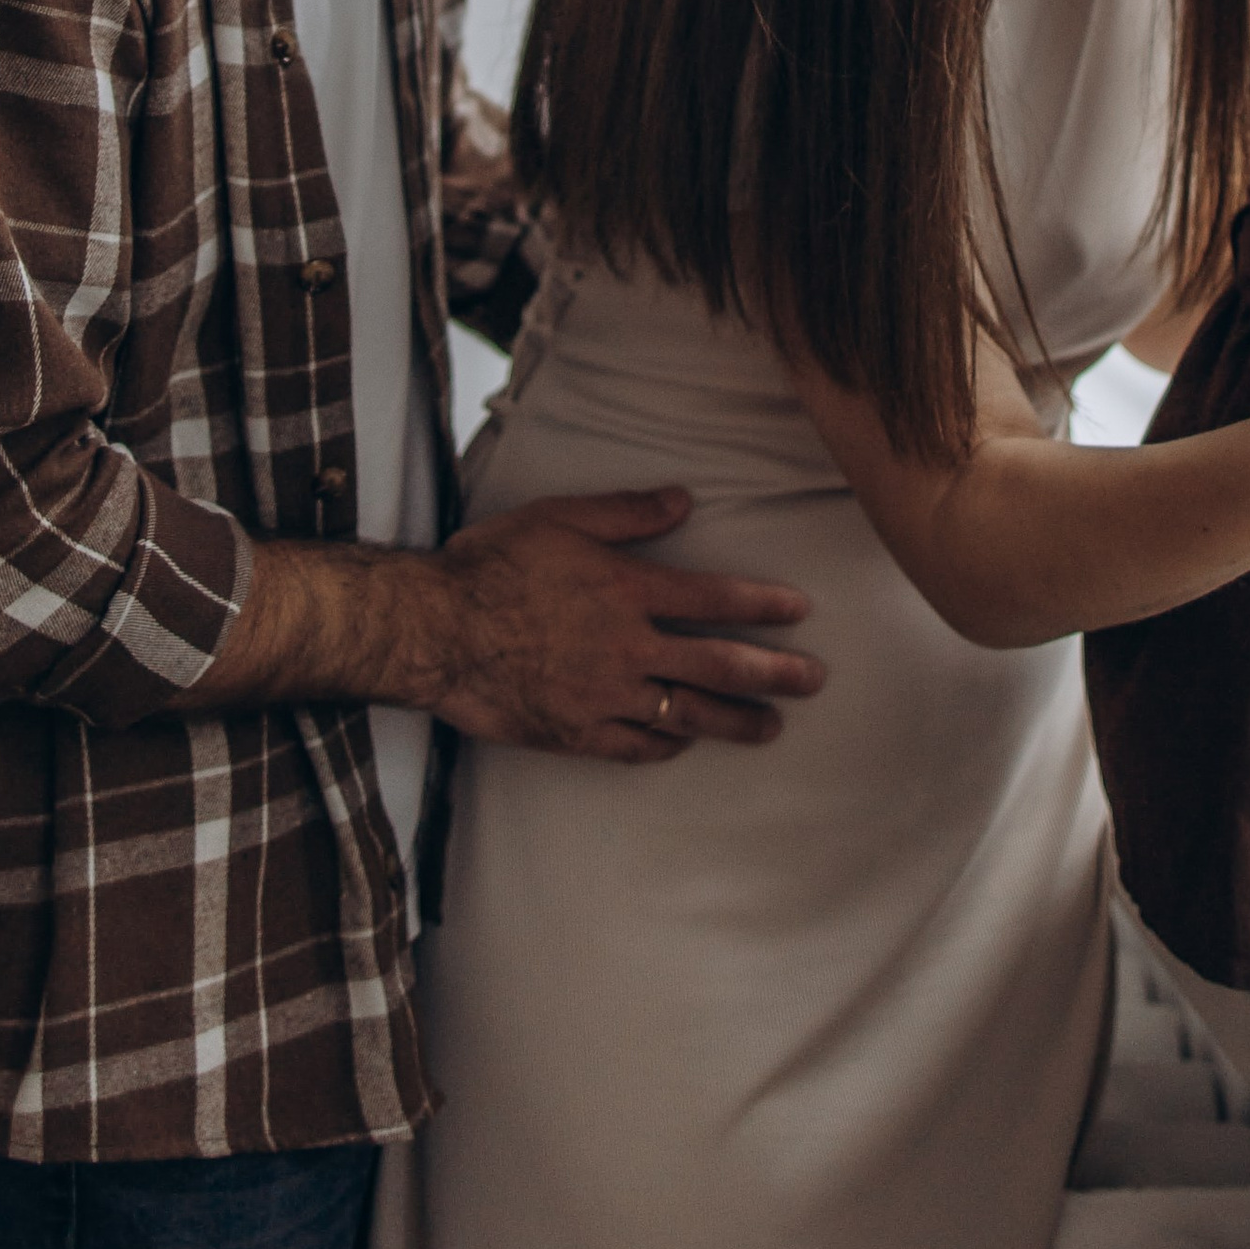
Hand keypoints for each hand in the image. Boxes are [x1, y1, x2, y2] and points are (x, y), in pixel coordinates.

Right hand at [411, 488, 826, 765]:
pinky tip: (686, 744)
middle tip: (815, 681)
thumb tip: (684, 500)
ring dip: (736, 722)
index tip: (801, 611)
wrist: (434, 630)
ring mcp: (604, 697)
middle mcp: (627, 649)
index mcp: (627, 591)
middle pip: (717, 666)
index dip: (762, 605)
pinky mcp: (575, 733)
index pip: (713, 600)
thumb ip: (627, 513)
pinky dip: (667, 747)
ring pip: (686, 716)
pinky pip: (635, 748)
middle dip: (774, 674)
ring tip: (772, 728)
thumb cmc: (492, 565)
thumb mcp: (560, 518)